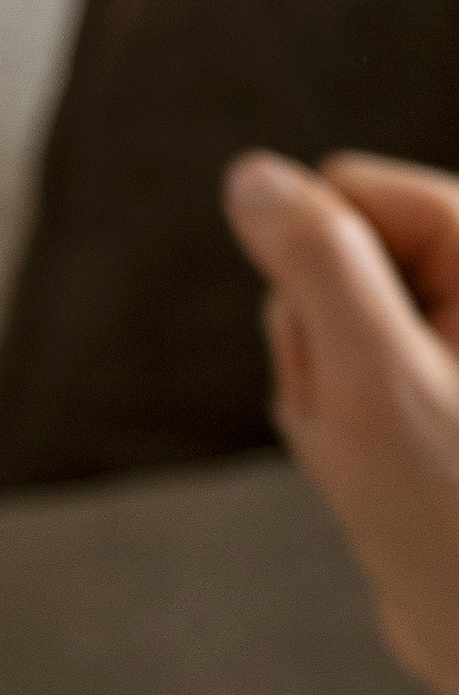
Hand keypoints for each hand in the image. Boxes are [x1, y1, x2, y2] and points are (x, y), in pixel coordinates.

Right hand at [225, 148, 458, 694]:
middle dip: (323, 345)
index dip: (321, 276)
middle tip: (370, 427)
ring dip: (327, 396)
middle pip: (333, 257)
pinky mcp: (437, 392)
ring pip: (328, 322)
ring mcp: (450, 344)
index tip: (364, 362)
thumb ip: (315, 264)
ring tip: (377, 461)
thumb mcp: (369, 379)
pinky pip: (345, 374)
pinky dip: (339, 427)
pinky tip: (378, 476)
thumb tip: (254, 176)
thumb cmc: (450, 518)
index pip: (348, 189)